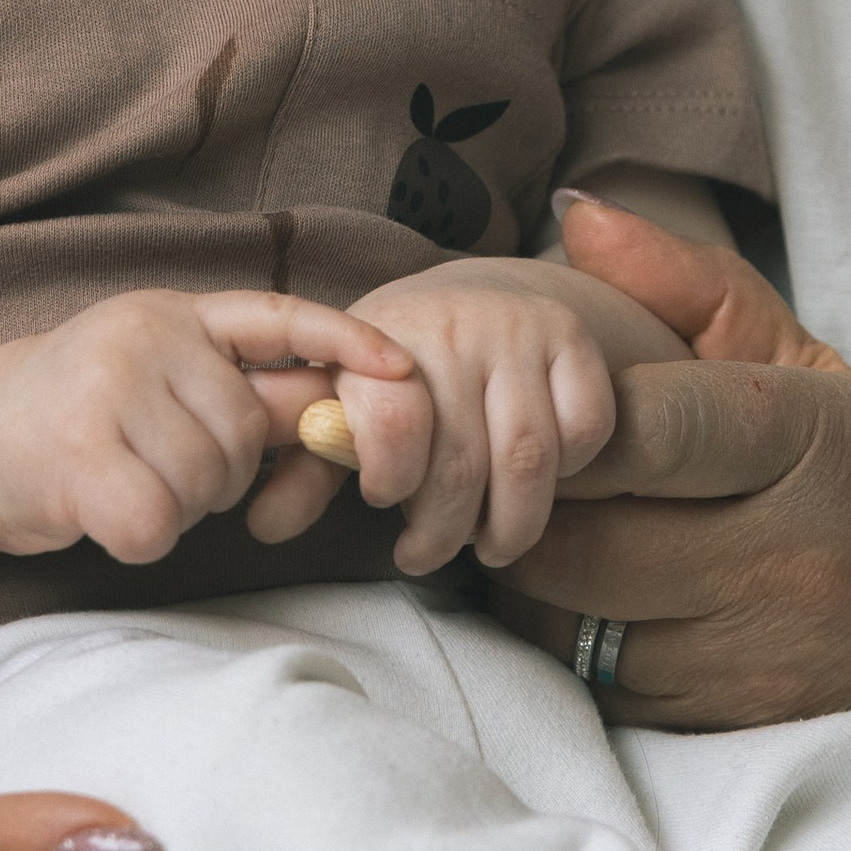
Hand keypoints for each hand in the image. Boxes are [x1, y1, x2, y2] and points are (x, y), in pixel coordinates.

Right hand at [0, 288, 408, 560]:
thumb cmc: (76, 413)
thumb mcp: (161, 374)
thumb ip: (242, 386)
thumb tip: (342, 403)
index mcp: (176, 312)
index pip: (279, 317)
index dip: (346, 340)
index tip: (405, 370)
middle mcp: (145, 336)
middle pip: (247, 435)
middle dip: (219, 473)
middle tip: (158, 466)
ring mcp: (108, 390)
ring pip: (205, 484)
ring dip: (175, 506)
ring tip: (124, 480)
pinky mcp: (78, 454)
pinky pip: (155, 523)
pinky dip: (138, 536)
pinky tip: (101, 511)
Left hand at [257, 252, 688, 574]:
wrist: (475, 296)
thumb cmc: (398, 370)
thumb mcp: (344, 403)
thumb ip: (307, 466)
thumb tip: (264, 527)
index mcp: (383, 340)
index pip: (392, 421)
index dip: (390, 481)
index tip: (384, 503)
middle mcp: (455, 327)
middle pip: (462, 463)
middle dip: (445, 532)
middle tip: (429, 554)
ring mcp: (521, 330)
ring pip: (529, 459)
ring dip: (511, 524)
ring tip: (489, 544)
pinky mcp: (575, 339)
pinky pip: (585, 428)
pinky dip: (570, 472)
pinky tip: (539, 481)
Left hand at [490, 200, 850, 732]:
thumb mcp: (823, 369)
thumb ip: (695, 288)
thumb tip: (574, 218)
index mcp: (805, 443)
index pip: (640, 425)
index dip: (565, 413)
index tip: (543, 396)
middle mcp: (773, 558)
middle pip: (573, 537)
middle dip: (524, 497)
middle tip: (519, 465)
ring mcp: (748, 656)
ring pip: (564, 620)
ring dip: (533, 574)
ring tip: (552, 527)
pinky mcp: (728, 725)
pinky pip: (597, 681)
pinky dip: (572, 636)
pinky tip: (595, 598)